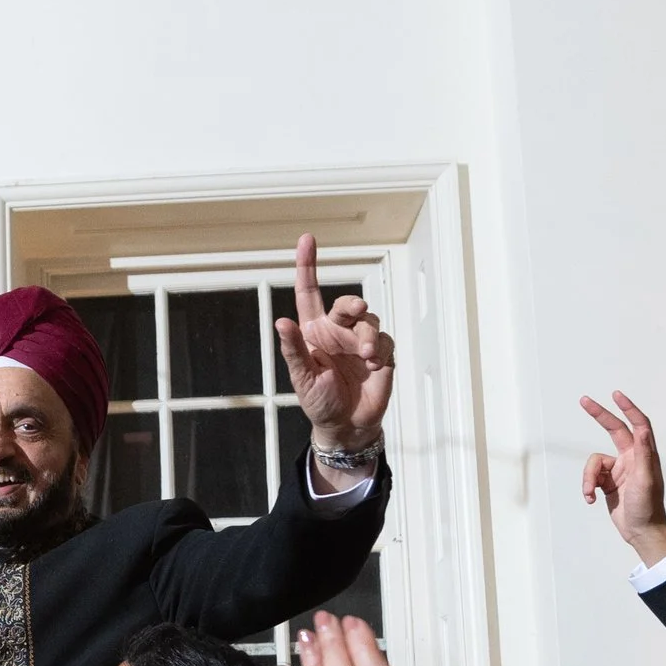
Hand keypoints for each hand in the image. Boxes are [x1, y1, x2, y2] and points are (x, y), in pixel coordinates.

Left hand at [276, 235, 393, 450]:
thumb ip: (294, 350)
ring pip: (368, 321)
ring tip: (366, 356)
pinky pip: (384, 341)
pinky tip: (373, 367)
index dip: (308, 266)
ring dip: (368, 335)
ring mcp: (360, 341)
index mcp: (314, 331)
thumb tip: (281, 322)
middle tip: (357, 309)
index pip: (309, 293)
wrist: (345, 426)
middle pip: (346, 304)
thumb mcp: (302, 378)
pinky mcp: (381, 355)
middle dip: (352, 304)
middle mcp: (337, 331)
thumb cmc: (319, 401)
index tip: (307, 239)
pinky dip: (380, 350)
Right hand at [579, 391, 665, 567]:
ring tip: (590, 494)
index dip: (628, 408)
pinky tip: (591, 500)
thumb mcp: (646, 479)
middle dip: (599, 415)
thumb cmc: (647, 507)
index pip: (637, 424)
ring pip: (594, 462)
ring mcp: (618, 470)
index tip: (616, 395)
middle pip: (614, 430)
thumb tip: (642, 429)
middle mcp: (631, 458)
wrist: (640, 531)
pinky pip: (590, 477)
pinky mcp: (607, 483)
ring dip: (588, 477)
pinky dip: (587, 487)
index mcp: (643, 454)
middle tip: (584, 401)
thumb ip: (643, 454)